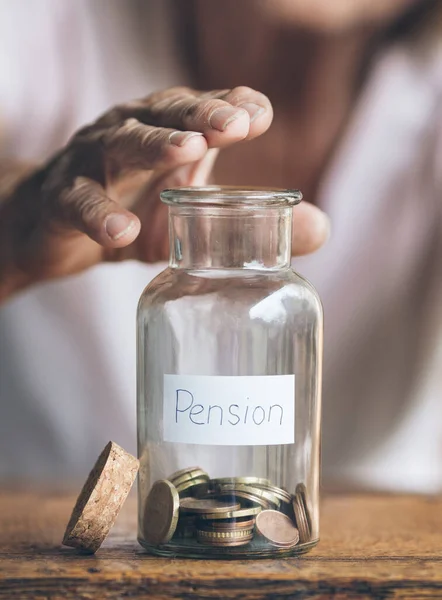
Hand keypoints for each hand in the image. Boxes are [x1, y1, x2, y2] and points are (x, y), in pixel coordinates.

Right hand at [2, 86, 329, 296]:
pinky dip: (100, 215)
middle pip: (165, 112)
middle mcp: (132, 134)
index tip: (259, 115)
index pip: (203, 108)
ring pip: (119, 143)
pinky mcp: (62, 200)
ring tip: (185, 153)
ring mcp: (92, 163)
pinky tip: (124, 231)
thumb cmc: (133, 212)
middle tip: (234, 124)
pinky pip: (78, 202)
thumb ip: (250, 224)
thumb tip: (321, 229)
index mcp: (168, 133)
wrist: (56, 228)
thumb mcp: (194, 220)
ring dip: (152, 144)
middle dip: (200, 114)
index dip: (230, 106)